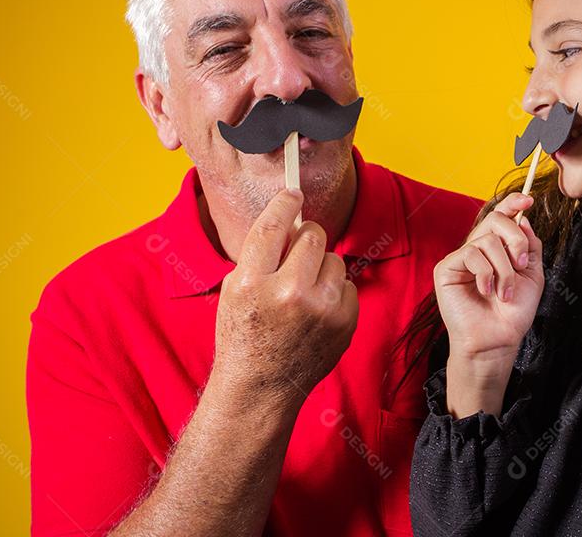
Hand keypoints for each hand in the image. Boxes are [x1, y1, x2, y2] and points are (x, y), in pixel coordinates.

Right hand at [211, 189, 358, 407]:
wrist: (261, 388)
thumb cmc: (243, 335)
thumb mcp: (235, 291)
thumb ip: (260, 256)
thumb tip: (291, 221)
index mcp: (252, 283)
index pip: (274, 226)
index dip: (286, 203)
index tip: (293, 193)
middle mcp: (289, 293)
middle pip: (313, 235)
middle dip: (307, 237)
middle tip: (299, 249)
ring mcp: (321, 310)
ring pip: (334, 258)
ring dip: (321, 266)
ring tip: (304, 290)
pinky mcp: (344, 322)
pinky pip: (346, 284)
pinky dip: (334, 291)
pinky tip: (316, 311)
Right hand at [434, 192, 543, 365]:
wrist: (498, 340)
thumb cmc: (513, 313)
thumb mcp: (532, 275)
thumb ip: (530, 246)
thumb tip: (524, 218)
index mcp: (496, 249)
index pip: (500, 216)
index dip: (512, 203)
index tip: (529, 200)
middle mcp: (477, 249)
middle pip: (495, 220)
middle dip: (516, 239)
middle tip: (522, 264)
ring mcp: (460, 258)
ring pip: (487, 240)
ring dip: (504, 269)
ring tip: (505, 292)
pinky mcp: (446, 269)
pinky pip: (471, 253)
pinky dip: (486, 273)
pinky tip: (486, 291)